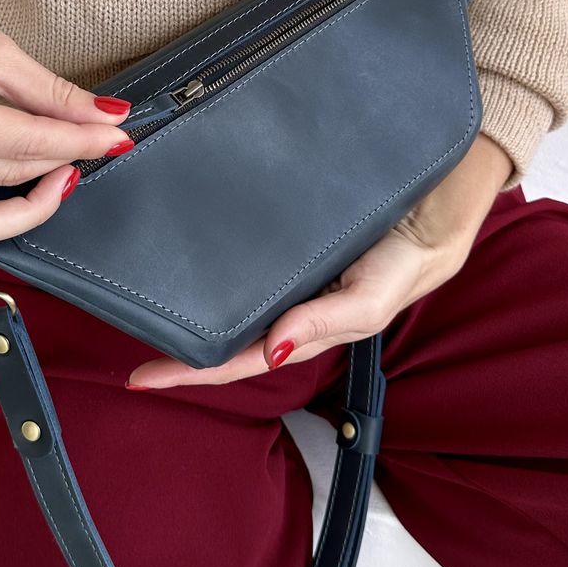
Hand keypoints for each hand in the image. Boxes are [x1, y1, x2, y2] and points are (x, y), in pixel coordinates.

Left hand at [125, 132, 513, 387]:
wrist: (445, 189)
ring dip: (187, 290)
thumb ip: (327, 322)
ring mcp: (285, 260)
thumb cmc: (415, 254)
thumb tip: (271, 349)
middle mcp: (288, 294)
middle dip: (176, 336)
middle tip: (122, 327)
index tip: (141, 378)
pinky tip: (183, 235)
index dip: (192, 371)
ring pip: (228, 284)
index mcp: (305, 322)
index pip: (240, 357)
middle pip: (224, 325)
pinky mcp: (287, 221)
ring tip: (139, 288)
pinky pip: (243, 240)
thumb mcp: (375, 295)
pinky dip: (213, 245)